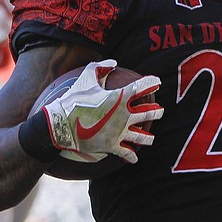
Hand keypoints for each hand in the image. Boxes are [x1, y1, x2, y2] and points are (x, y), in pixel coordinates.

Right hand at [43, 60, 163, 163]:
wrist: (62, 123)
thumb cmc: (73, 98)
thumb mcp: (86, 77)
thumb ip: (100, 67)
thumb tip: (113, 62)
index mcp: (120, 97)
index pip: (142, 87)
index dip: (152, 83)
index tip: (157, 82)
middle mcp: (124, 115)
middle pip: (148, 112)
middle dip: (157, 111)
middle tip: (160, 110)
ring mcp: (120, 132)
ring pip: (142, 136)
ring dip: (148, 138)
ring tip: (151, 138)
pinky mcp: (112, 146)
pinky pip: (126, 153)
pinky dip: (131, 157)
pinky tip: (134, 159)